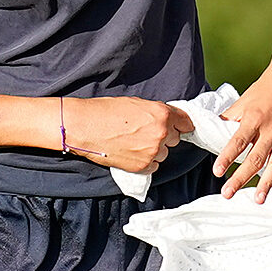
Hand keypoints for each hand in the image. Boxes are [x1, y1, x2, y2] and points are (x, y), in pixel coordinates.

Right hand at [61, 96, 189, 173]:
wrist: (85, 127)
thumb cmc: (106, 112)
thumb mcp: (136, 104)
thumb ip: (156, 112)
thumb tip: (167, 120)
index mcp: (162, 114)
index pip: (186, 122)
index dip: (180, 124)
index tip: (178, 126)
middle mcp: (161, 133)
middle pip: (175, 139)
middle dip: (164, 136)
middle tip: (144, 132)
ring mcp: (153, 152)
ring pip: (164, 153)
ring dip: (154, 150)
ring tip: (134, 143)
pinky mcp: (143, 166)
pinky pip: (153, 166)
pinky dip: (145, 161)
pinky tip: (131, 153)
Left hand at [215, 56, 271, 197]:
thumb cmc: (267, 88)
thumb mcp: (245, 99)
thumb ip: (230, 117)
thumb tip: (212, 129)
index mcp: (254, 119)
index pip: (237, 142)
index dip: (227, 158)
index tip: (217, 172)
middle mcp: (271, 130)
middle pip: (255, 158)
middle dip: (241, 178)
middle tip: (228, 194)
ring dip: (267, 183)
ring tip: (258, 199)